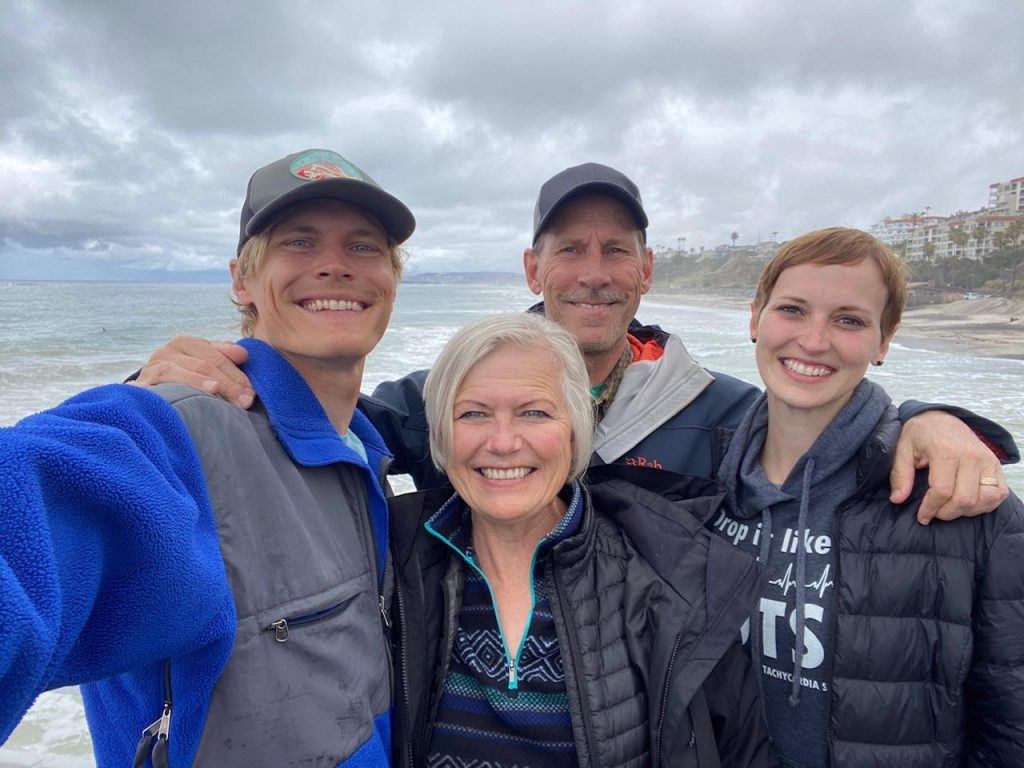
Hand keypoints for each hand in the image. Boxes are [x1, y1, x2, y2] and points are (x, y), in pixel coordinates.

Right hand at [131, 335, 254, 408]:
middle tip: (244, 401)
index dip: (236, 374)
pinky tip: (179, 399)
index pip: (216, 356)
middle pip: (202, 365)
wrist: (150, 391)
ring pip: (176, 372)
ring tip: (215, 391)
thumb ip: (224, 356)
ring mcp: (151, 368)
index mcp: (186, 343)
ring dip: (197, 382)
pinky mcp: (140, 386)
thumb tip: (243, 354)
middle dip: (227, 383)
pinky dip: (167, 391)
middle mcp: (167, 352)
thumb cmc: (186, 376)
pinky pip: (154, 387)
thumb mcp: (205, 363)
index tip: (251, 392)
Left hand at [889, 410, 1007, 523]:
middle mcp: (971, 455)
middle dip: (946, 513)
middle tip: (934, 512)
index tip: (922, 517)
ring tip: (950, 507)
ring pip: (985, 499)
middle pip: (964, 499)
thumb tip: (897, 499)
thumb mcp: (903, 449)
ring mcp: (987, 459)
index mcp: (946, 451)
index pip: (942, 491)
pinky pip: (999, 493)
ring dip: (967, 511)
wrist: (942, 417)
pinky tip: (968, 503)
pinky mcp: (996, 464)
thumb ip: (900, 474)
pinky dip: (985, 504)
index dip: (930, 509)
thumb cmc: (921, 434)